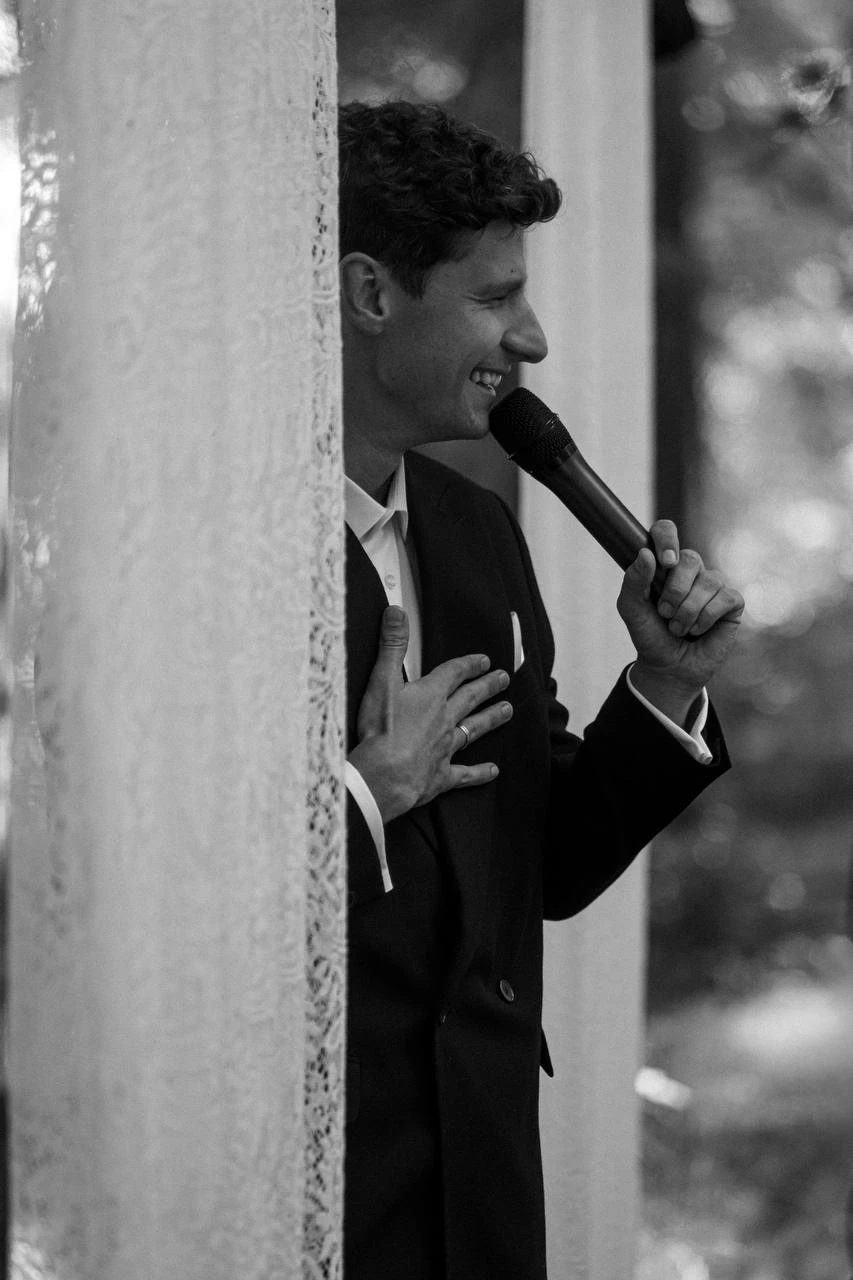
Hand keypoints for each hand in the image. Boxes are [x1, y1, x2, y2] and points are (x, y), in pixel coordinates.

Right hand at [349, 606, 512, 823]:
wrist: (382, 776)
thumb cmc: (379, 730)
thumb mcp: (381, 681)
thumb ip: (391, 646)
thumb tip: (396, 612)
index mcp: (430, 695)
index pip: (453, 673)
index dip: (468, 665)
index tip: (484, 660)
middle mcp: (443, 719)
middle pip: (470, 698)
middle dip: (487, 686)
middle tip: (504, 679)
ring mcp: (445, 748)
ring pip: (473, 729)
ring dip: (490, 719)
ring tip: (507, 710)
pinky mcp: (441, 776)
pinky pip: (465, 773)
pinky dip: (479, 772)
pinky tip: (494, 770)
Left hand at [617, 519, 743, 721]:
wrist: (668, 668)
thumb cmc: (650, 635)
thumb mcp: (632, 610)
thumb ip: (633, 581)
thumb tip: (646, 554)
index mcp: (664, 564)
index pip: (666, 530)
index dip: (667, 539)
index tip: (665, 562)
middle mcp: (690, 569)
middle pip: (689, 559)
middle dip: (673, 591)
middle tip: (664, 614)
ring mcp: (713, 584)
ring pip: (707, 581)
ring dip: (687, 611)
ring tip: (678, 628)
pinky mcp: (731, 602)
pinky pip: (724, 598)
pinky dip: (706, 618)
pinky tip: (698, 630)